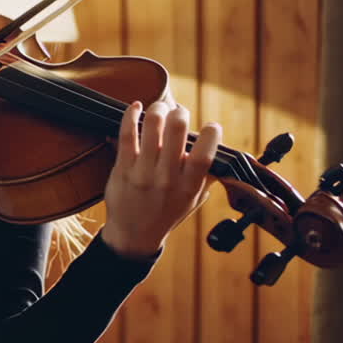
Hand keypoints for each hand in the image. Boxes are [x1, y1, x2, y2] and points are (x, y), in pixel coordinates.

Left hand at [99, 101, 220, 258]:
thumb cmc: (167, 212)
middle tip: (179, 112)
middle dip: (180, 113)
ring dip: (157, 110)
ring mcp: (143, 173)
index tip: (211, 126)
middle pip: (176, 132)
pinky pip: (126, 136)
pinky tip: (136, 107)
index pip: (203, 155)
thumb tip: (220, 149)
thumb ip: (207, 176)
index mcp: (189, 186)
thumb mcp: (194, 199)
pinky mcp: (122, 169)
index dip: (211, 134)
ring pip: (151, 128)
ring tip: (159, 108)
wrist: (134, 235)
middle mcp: (167, 179)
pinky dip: (130, 116)